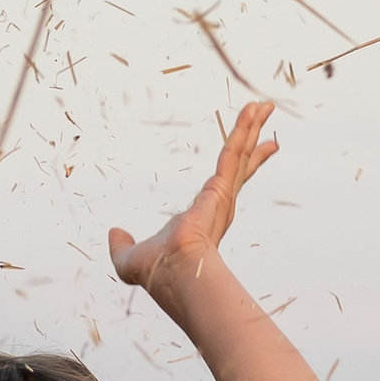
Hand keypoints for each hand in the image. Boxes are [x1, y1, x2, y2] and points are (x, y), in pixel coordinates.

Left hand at [107, 98, 277, 298]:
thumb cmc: (156, 274)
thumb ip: (122, 246)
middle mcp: (219, 206)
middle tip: (264, 120)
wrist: (172, 275)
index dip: (235, 170)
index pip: (223, 186)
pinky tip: (253, 109)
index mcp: (202, 219)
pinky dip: (244, 129)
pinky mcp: (221, 188)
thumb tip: (114, 233)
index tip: (244, 157)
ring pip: (239, 153)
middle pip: (239, 165)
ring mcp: (223, 196)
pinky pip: (232, 152)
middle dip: (252, 141)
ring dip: (251, 127)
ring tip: (265, 105)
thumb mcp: (129, 260)